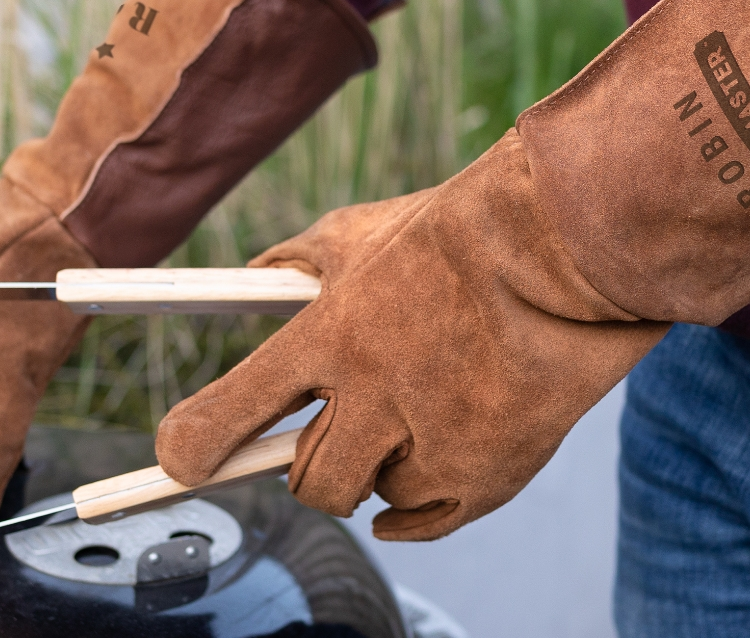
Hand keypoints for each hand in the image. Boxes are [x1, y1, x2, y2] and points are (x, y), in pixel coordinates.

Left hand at [156, 134, 666, 539]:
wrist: (566, 244)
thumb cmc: (463, 230)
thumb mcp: (364, 229)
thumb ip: (296, 261)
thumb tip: (246, 279)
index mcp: (335, 330)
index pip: (234, 412)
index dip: (196, 445)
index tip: (182, 458)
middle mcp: (375, 394)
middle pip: (307, 479)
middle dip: (313, 461)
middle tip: (338, 430)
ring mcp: (431, 440)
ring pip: (369, 497)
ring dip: (382, 466)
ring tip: (420, 413)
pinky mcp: (484, 473)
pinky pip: (423, 521)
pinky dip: (417, 504)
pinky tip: (423, 470)